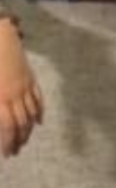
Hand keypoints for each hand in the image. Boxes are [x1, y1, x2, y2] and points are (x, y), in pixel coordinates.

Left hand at [0, 22, 43, 157]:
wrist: (0, 34)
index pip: (7, 127)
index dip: (8, 142)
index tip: (7, 154)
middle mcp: (14, 95)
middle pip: (20, 123)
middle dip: (18, 140)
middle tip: (15, 152)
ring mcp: (24, 86)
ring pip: (30, 113)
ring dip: (28, 130)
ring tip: (25, 141)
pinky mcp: (30, 77)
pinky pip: (38, 98)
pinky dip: (39, 112)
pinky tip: (39, 122)